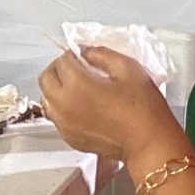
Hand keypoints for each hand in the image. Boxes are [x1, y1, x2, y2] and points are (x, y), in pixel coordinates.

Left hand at [38, 46, 182, 164]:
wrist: (148, 143)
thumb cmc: (143, 107)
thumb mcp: (128, 69)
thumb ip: (102, 54)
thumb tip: (85, 52)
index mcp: (77, 85)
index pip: (62, 60)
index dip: (73, 54)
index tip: (84, 55)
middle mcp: (64, 105)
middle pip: (45, 78)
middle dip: (58, 68)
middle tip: (75, 67)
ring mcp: (63, 124)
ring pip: (46, 98)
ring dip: (56, 88)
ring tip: (76, 86)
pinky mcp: (68, 137)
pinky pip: (55, 116)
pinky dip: (61, 107)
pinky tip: (80, 106)